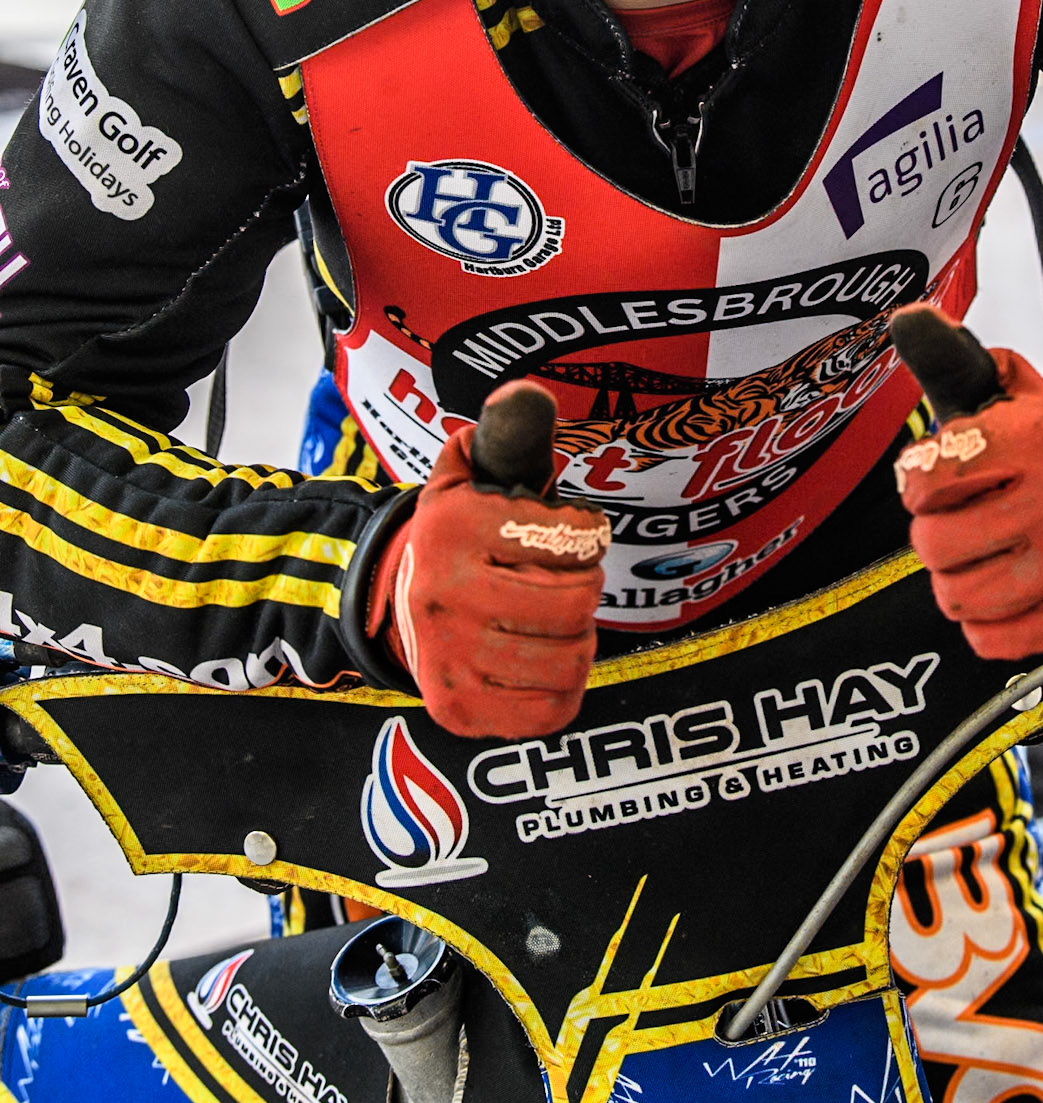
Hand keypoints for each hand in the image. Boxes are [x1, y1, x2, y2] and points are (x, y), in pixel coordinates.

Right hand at [368, 382, 609, 736]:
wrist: (393, 601)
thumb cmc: (459, 533)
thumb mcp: (472, 470)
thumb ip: (509, 430)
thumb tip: (527, 392)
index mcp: (454, 526)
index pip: (575, 537)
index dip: (589, 533)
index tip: (572, 531)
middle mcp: (443, 594)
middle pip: (576, 602)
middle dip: (585, 586)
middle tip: (567, 578)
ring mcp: (448, 659)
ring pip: (571, 658)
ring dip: (580, 637)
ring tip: (557, 618)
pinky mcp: (458, 710)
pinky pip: (553, 710)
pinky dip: (565, 686)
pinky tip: (546, 659)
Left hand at [890, 313, 1042, 657]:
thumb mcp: (1005, 394)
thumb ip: (950, 357)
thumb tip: (908, 317)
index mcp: (1035, 438)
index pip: (925, 476)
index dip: (917, 482)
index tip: (938, 478)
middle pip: (932, 545)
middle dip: (935, 533)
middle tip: (966, 520)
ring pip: (954, 597)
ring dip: (957, 578)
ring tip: (987, 553)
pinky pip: (985, 640)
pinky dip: (985, 620)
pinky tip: (1009, 587)